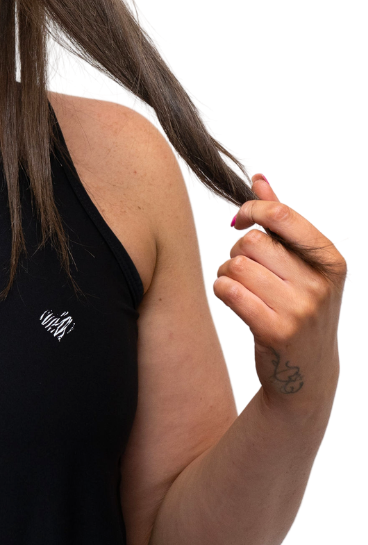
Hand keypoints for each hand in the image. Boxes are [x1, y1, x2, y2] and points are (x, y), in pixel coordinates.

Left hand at [213, 174, 345, 407]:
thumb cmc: (298, 306)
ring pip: (235, 265)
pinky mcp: (275, 331)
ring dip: (227, 273)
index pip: (282, 215)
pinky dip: (222, 290)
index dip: (251, 211)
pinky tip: (234, 300)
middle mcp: (319, 284)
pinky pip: (228, 290)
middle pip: (251, 242)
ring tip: (242, 288)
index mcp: (330, 261)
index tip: (240, 221)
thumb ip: (280, 219)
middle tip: (247, 269)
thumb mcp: (301, 264)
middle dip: (238, 250)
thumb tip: (259, 178)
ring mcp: (300, 310)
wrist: (307, 373)